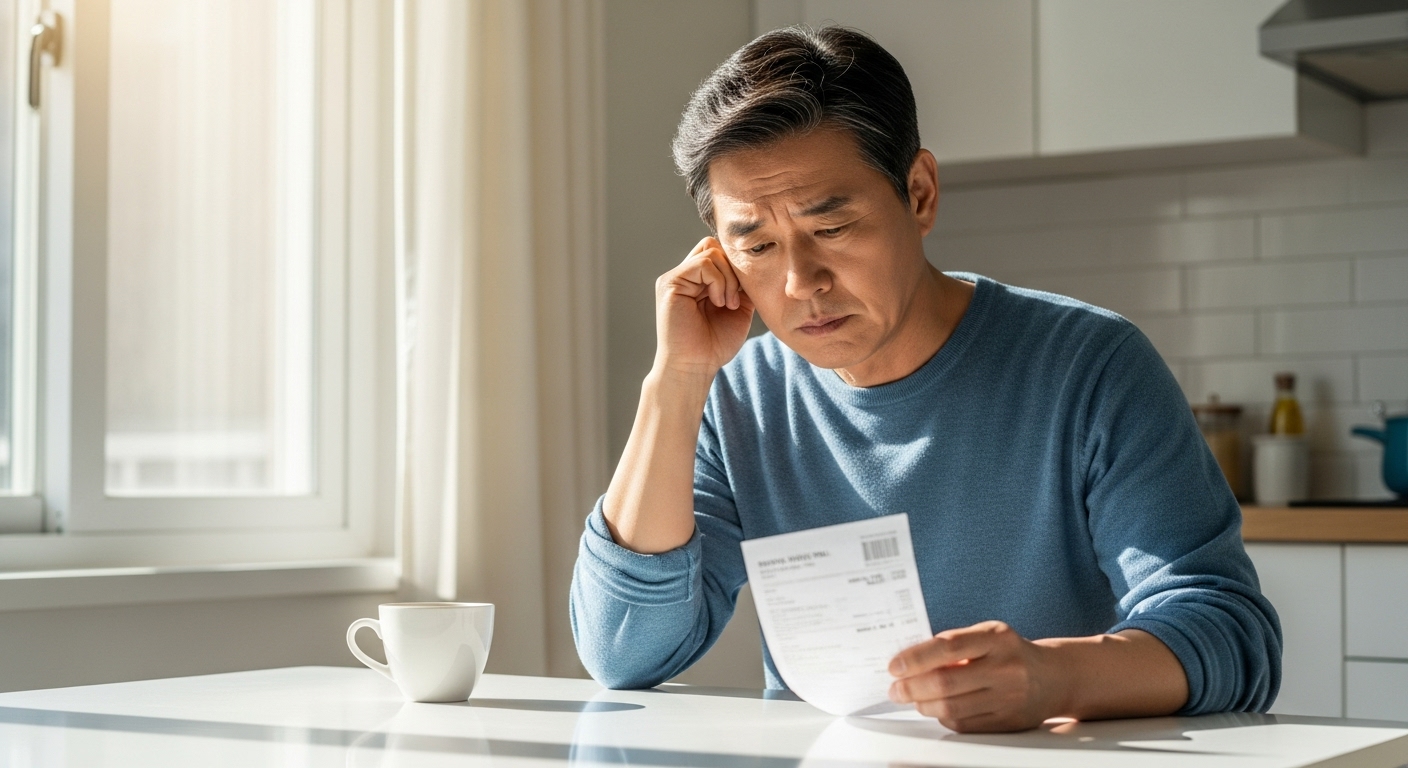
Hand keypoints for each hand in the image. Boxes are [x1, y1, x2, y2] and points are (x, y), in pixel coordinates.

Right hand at [653, 237, 754, 379]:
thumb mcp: (738, 309)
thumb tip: (752, 264)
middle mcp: (685, 276)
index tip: (742, 295)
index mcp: (698, 281)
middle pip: (715, 246)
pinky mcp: (670, 283)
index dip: (735, 268)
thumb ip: (742, 285)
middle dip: (733, 270)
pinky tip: (718, 303)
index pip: (719, 252)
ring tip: (727, 304)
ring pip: (712, 252)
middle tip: (735, 300)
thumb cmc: (714, 345)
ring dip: (728, 279)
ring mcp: (676, 278)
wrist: (695, 367)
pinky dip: (718, 282)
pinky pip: (703, 264)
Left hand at [887, 621, 1062, 732]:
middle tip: (895, 689)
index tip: (894, 666)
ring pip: (952, 709)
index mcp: (996, 638)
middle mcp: (1005, 668)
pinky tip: (936, 708)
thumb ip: (953, 644)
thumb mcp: (987, 635)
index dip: (915, 658)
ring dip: (923, 705)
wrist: (1054, 677)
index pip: (948, 647)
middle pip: (946, 683)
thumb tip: (908, 660)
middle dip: (911, 688)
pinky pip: (963, 725)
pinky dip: (943, 717)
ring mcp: (1008, 698)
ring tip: (912, 698)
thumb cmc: (1009, 652)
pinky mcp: (1007, 722)